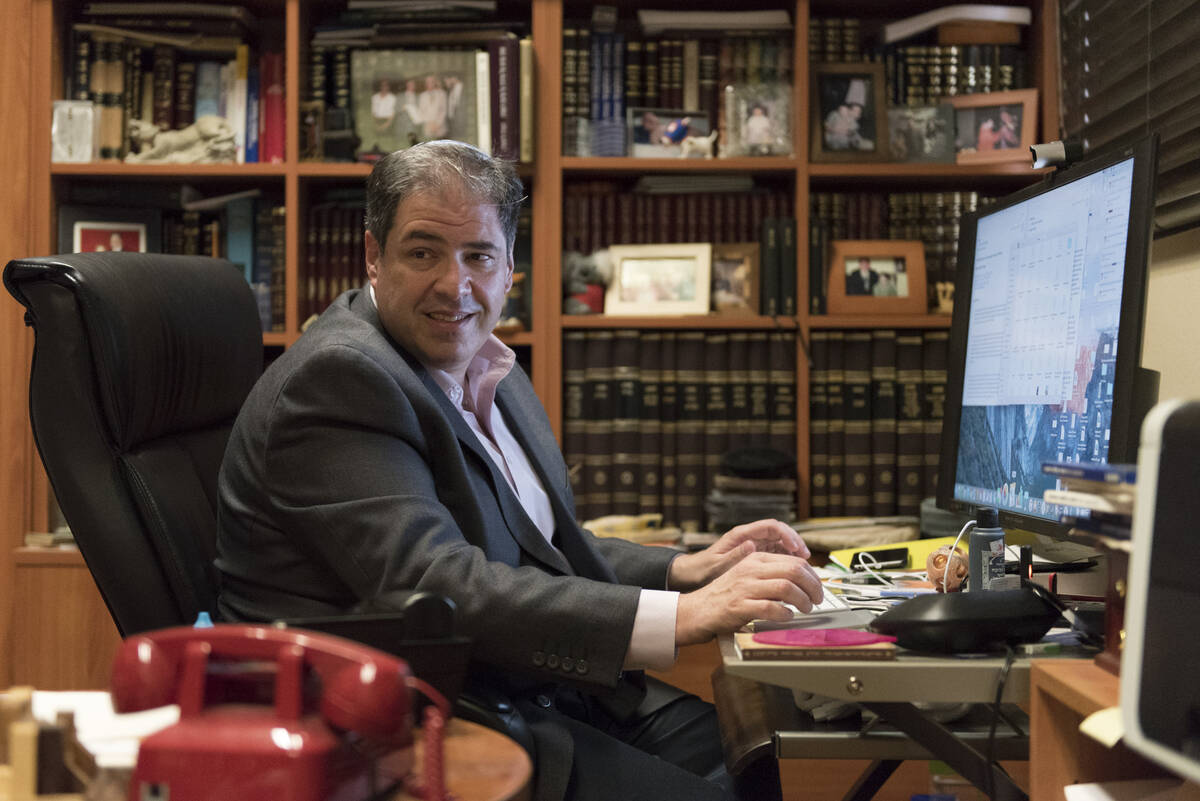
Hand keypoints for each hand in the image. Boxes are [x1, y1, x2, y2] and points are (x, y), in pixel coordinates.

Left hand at [668, 519, 809, 590]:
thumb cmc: (704, 569)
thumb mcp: (718, 565)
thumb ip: (735, 556)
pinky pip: (777, 554)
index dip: (787, 535)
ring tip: (805, 567)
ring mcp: (755, 546)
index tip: (796, 548)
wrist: (694, 574)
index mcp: (742, 535)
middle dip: (796, 543)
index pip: (771, 526)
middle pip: (780, 533)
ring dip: (794, 553)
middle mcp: (751, 537)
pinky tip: (794, 574)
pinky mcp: (756, 556)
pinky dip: (787, 561)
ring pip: (781, 544)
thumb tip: (752, 545)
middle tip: (807, 559)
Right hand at [674, 551, 823, 646]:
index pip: (794, 561)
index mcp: (756, 559)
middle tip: (817, 600)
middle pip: (794, 571)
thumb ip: (771, 575)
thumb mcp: (748, 576)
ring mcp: (745, 587)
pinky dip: (784, 613)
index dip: (813, 576)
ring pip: (786, 587)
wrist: (698, 609)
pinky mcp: (740, 606)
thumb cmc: (726, 596)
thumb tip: (803, 582)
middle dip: (813, 587)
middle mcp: (751, 569)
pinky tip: (787, 617)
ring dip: (803, 600)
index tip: (818, 588)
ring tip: (806, 609)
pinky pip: (770, 607)